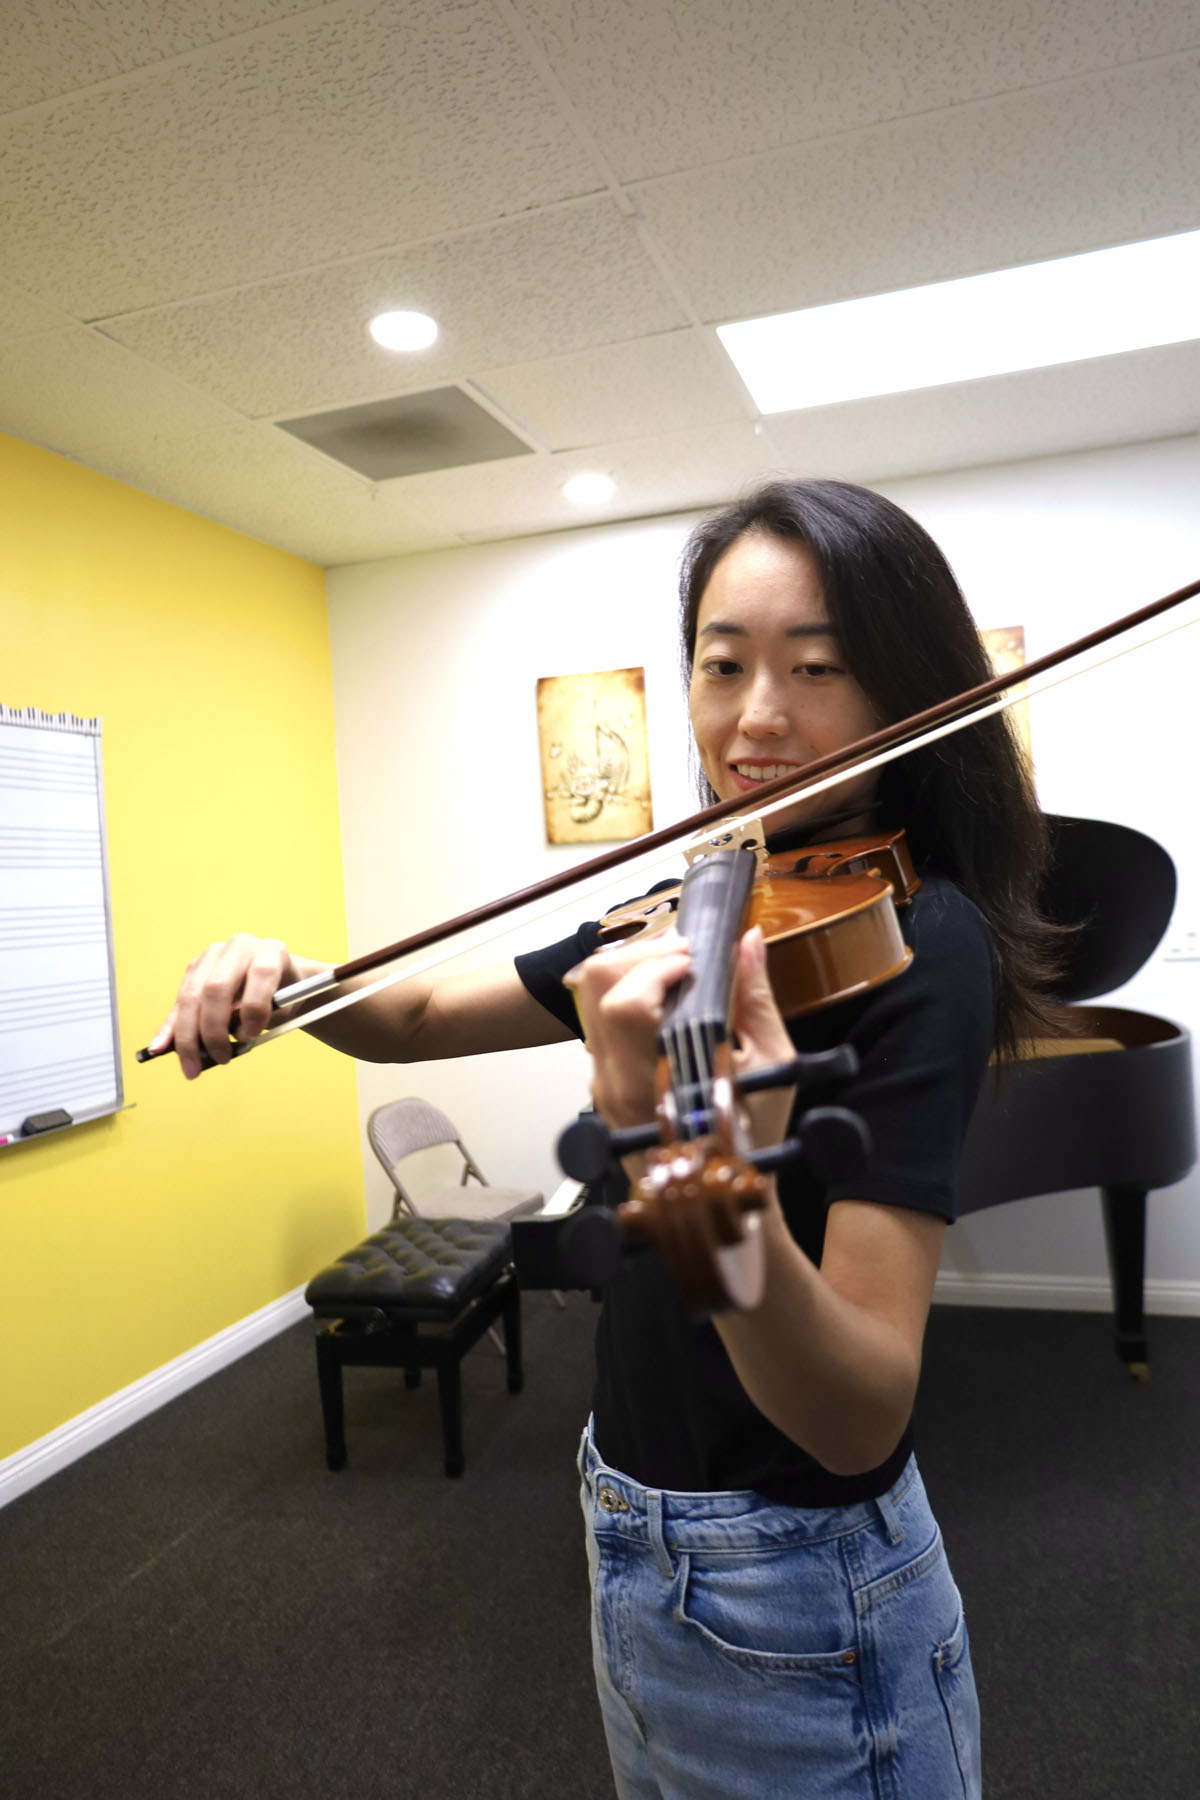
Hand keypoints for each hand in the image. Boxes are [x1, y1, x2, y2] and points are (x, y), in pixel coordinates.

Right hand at [148, 934, 298, 1078]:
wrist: (281, 980)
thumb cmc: (284, 995)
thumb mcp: (286, 1007)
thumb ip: (263, 1017)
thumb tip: (233, 1034)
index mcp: (270, 950)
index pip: (261, 973)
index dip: (255, 1006)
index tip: (252, 1034)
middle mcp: (239, 946)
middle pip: (217, 988)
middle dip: (214, 1029)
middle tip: (221, 1058)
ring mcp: (213, 956)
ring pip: (192, 996)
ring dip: (189, 1036)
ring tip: (193, 1067)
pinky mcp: (195, 969)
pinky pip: (179, 1002)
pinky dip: (170, 1028)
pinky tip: (159, 1047)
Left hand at [565, 923, 795, 1152]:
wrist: (721, 1195)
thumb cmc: (753, 1137)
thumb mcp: (770, 1064)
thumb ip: (755, 997)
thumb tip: (749, 941)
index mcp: (651, 1081)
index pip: (624, 1003)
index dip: (656, 965)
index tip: (694, 959)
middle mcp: (613, 1080)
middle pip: (595, 988)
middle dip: (639, 956)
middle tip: (684, 956)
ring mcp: (601, 1082)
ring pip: (591, 1000)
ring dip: (630, 971)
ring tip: (676, 971)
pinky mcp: (601, 1081)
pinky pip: (600, 1023)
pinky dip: (628, 996)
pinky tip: (666, 1000)